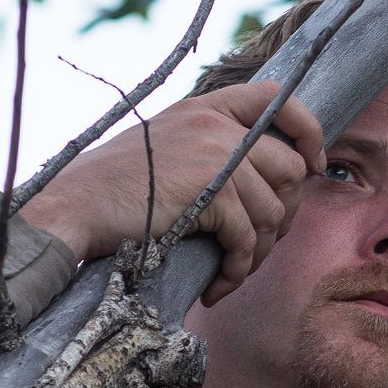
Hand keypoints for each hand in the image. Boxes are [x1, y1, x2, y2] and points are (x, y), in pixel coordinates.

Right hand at [20, 82, 324, 305]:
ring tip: (235, 271)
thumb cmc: (110, 190)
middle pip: (289, 166)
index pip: (276, 98)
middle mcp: (215, 124)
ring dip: (259, 252)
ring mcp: (215, 155)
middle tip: (263, 243)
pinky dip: (237, 272)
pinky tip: (218, 289)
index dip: (308, 131)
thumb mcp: (163, 146)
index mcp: (205, 108)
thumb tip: (259, 182)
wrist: (74, 207)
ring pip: (273, 210)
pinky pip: (247, 240)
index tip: (312, 164)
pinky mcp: (211, 192)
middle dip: (286, 212)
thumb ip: (208, 147)